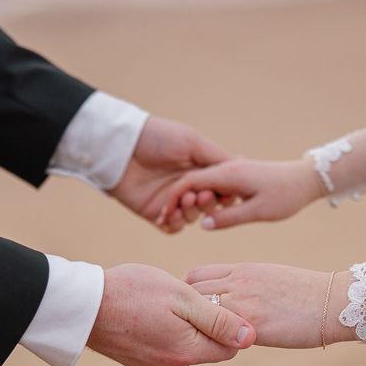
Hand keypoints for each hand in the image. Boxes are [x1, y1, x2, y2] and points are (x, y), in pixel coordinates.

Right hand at [88, 264, 256, 365]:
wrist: (84, 305)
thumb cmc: (134, 293)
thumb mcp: (183, 298)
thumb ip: (219, 319)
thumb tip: (251, 337)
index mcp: (188, 352)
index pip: (230, 347)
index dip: (227, 322)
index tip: (209, 301)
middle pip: (207, 346)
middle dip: (202, 323)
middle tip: (179, 298)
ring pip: (184, 345)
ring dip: (180, 325)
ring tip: (158, 304)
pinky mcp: (140, 363)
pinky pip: (164, 346)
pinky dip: (162, 330)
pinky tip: (146, 313)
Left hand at [110, 116, 229, 233]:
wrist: (121, 147)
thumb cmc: (158, 138)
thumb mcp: (192, 142)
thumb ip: (217, 157)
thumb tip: (243, 163)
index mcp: (199, 169)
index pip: (221, 188)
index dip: (225, 192)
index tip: (226, 191)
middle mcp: (188, 187)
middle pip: (209, 205)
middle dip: (209, 203)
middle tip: (203, 195)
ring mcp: (171, 201)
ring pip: (192, 218)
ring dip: (192, 212)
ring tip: (186, 199)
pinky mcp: (155, 213)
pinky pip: (172, 227)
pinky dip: (175, 223)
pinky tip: (171, 215)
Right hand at [159, 157, 322, 231]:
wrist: (306, 179)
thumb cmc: (286, 196)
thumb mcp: (258, 211)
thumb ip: (230, 218)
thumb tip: (203, 225)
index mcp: (229, 174)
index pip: (190, 182)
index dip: (173, 199)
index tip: (163, 216)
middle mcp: (227, 168)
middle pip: (191, 181)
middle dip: (175, 200)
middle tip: (163, 221)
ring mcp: (232, 171)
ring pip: (201, 183)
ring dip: (187, 199)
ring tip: (176, 219)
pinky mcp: (237, 176)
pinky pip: (212, 186)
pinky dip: (200, 197)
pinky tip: (198, 213)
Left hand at [185, 263, 349, 348]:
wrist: (335, 302)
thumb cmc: (309, 295)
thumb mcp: (272, 278)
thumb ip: (247, 286)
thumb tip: (234, 301)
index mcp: (243, 269)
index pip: (197, 275)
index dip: (188, 294)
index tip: (190, 313)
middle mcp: (238, 280)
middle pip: (189, 290)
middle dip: (183, 311)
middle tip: (187, 333)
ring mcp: (243, 300)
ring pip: (197, 308)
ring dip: (194, 327)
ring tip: (200, 344)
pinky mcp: (251, 321)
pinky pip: (215, 329)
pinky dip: (209, 340)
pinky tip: (216, 352)